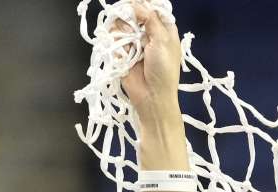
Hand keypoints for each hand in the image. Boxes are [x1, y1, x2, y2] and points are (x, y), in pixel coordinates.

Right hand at [119, 1, 182, 119]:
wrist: (152, 95)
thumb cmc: (163, 69)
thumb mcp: (163, 41)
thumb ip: (150, 20)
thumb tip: (137, 5)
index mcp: (164, 30)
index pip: (154, 9)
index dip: (145, 5)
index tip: (135, 5)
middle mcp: (149, 33)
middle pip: (134, 13)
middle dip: (131, 17)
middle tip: (133, 27)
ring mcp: (134, 42)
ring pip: (121, 24)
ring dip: (123, 30)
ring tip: (130, 43)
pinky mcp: (121, 51)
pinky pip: (113, 37)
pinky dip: (116, 40)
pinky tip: (122, 50)